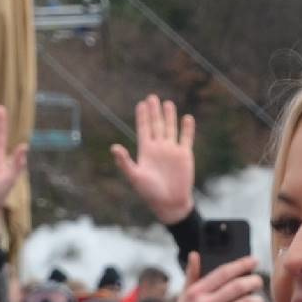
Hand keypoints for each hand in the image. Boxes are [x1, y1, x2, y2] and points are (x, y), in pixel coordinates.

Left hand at [109, 94, 199, 226]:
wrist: (170, 204)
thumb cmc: (150, 193)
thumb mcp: (135, 176)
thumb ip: (124, 162)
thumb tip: (114, 147)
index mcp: (146, 152)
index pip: (144, 129)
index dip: (142, 117)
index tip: (141, 104)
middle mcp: (159, 148)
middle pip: (156, 125)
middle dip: (154, 112)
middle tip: (152, 97)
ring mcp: (172, 151)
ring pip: (170, 129)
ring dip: (169, 116)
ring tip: (168, 103)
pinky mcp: (184, 155)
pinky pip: (186, 139)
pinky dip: (187, 129)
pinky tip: (187, 118)